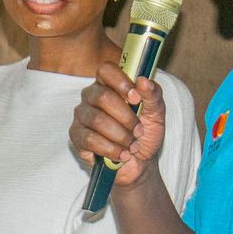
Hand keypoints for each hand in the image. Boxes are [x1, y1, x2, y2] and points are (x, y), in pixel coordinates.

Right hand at [70, 65, 165, 192]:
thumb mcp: (156, 114)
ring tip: (132, 146)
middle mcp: (92, 96)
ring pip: (96, 120)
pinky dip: (110, 149)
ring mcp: (82, 115)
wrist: (139, 163)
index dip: (121, 82)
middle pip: (101, 96)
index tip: (136, 99)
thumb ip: (153, 95)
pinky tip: (121, 154)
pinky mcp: (76, 135)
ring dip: (120, 136)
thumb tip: (144, 81)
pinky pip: (89, 139)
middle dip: (125, 117)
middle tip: (138, 131)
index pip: (106, 70)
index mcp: (110, 85)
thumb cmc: (145, 134)